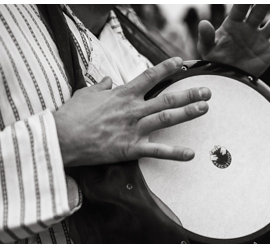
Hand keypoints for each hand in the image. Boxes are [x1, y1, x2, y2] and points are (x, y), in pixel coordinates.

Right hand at [54, 57, 210, 167]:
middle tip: (207, 91)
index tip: (180, 63)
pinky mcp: (129, 149)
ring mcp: (132, 129)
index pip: (149, 76)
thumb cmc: (70, 116)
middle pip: (166, 98)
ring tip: (205, 108)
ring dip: (188, 113)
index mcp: (121, 94)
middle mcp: (132, 109)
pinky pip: (156, 150)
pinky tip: (190, 154)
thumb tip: (108, 80)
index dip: (167, 68)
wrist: (62, 137)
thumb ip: (100, 86)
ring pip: (166, 118)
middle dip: (189, 93)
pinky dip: (174, 153)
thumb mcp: (84, 94)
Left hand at [198, 5, 269, 78]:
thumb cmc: (215, 61)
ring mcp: (261, 38)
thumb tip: (203, 24)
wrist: (226, 79)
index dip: (245, 1)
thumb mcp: (208, 50)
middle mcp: (249, 27)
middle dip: (267, 3)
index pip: (240, 8)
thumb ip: (207, 37)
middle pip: (261, 11)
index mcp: (233, 23)